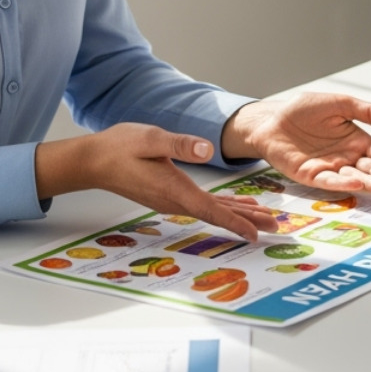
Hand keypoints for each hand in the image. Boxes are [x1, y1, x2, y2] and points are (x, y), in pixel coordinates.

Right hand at [34, 123, 278, 241]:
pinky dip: (222, 206)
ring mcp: (172, 199)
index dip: (235, 221)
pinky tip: (235, 205)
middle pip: (217, 214)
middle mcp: (175, 200)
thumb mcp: (150, 138)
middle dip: (247, 221)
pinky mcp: (170, 194)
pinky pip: (202, 204)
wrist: (95, 160)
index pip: (211, 209)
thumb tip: (205, 150)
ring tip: (263, 219)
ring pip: (212, 210)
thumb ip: (178, 144)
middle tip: (275, 228)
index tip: (256, 233)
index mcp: (174, 189)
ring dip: (238, 215)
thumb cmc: (120, 147)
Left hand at [220, 93, 370, 196]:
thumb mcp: (341, 104)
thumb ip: (368, 112)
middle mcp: (346, 158)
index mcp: (357, 141)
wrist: (272, 119)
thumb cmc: (304, 111)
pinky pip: (329, 181)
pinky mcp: (310, 175)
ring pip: (355, 178)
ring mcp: (330, 168)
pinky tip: (356, 183)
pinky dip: (342, 183)